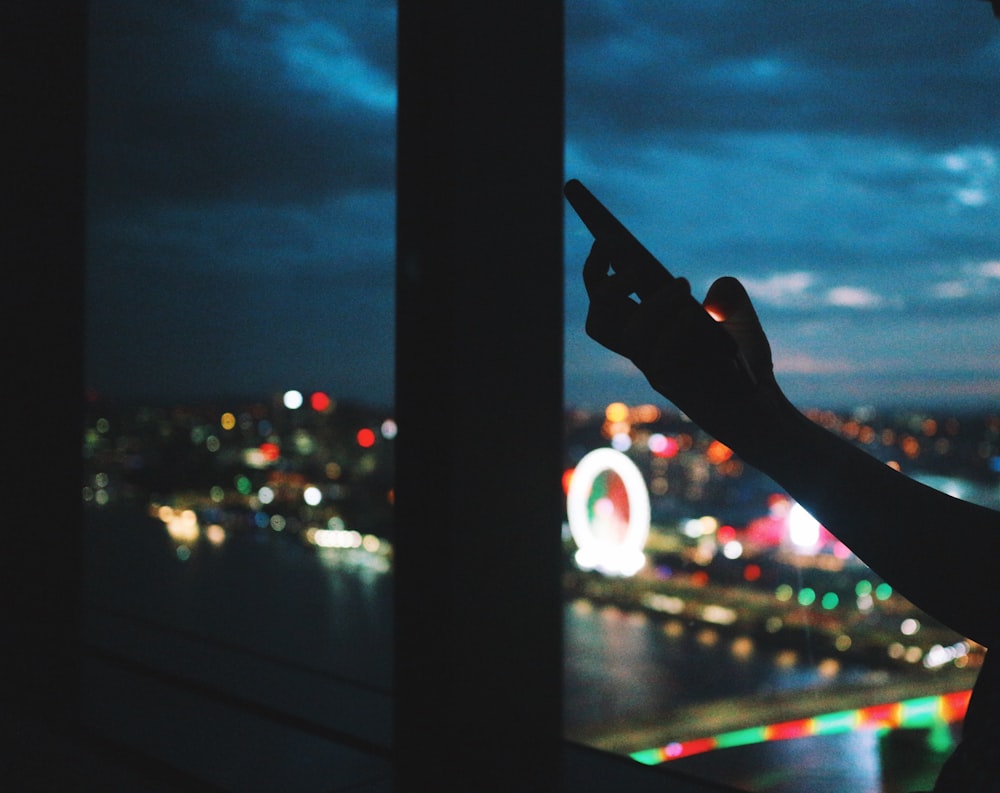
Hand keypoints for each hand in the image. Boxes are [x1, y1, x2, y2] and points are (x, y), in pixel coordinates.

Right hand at [583, 240, 793, 457]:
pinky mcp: (672, 386)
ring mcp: (654, 370)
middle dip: (604, 284)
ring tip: (681, 283)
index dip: (598, 271)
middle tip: (630, 259)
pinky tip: (698, 314)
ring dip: (652, 303)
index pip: (605, 303)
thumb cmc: (747, 368)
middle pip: (598, 319)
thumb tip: (716, 287)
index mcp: (648, 334)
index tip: (607, 236)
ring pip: (627, 335)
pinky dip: (676, 327)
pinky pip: (659, 356)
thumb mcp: (740, 321)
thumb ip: (727, 298)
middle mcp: (642, 353)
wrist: (763, 410)